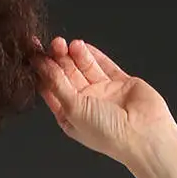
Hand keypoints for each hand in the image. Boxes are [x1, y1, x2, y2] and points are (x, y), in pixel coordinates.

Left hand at [30, 36, 176, 165]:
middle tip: (54, 44)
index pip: (52, 89)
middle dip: (59, 59)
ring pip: (85, 69)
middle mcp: (85, 104)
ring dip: (75, 55)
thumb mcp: (73, 109)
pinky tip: (82, 46)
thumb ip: (57, 84)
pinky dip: (93, 56)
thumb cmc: (106, 132)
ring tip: (68, 43)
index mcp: (70, 116)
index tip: (33, 53)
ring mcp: (103, 93)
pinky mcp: (121, 83)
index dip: (42, 71)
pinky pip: (104, 65)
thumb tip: (41, 65)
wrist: (143, 134)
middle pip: (67, 75)